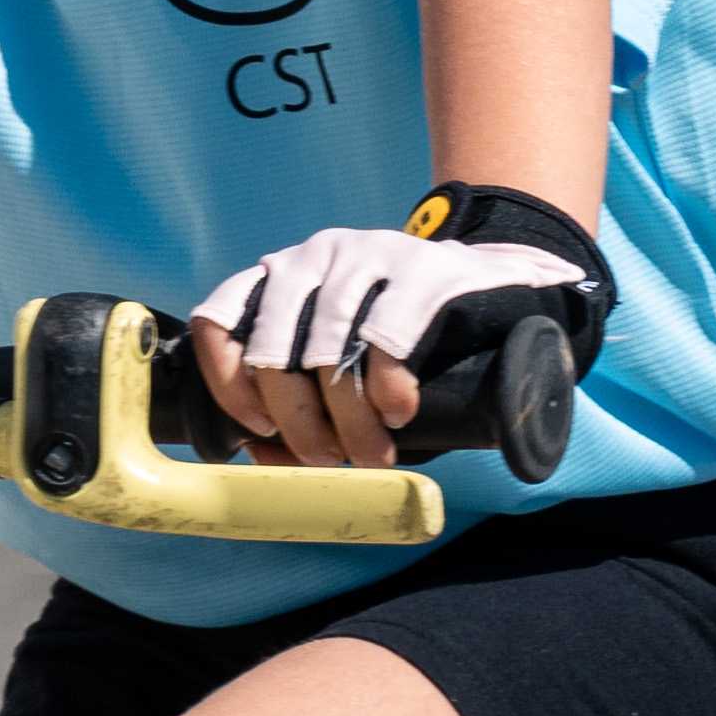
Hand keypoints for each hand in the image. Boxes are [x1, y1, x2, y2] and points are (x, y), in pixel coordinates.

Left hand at [188, 227, 586, 468]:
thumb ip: (303, 404)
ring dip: (346, 417)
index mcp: (280, 278)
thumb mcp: (345, 365)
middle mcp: (312, 257)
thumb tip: (262, 457)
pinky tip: (399, 412)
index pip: (219, 320)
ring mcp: (366, 255)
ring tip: (372, 453)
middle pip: (274, 348)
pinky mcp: (421, 267)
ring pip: (328, 347)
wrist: (497, 282)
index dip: (228, 382)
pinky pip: (386, 333)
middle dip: (296, 420)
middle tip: (327, 460)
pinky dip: (385, 385)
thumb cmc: (408, 339)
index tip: (260, 431)